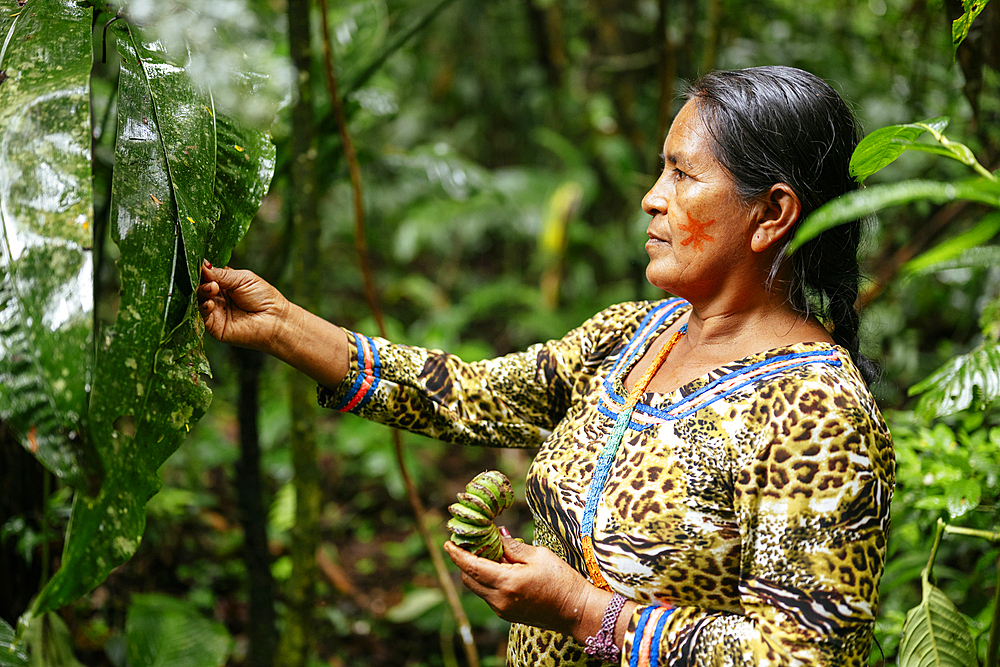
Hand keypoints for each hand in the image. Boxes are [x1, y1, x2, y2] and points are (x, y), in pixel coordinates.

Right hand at [197, 262, 290, 352]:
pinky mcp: (214, 327)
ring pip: (198, 300)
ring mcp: (214, 312)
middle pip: (199, 287)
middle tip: (210, 280)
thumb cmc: (264, 298)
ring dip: (202, 293)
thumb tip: (202, 264)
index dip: (202, 270)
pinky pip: (202, 317)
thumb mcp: (243, 279)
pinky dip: (203, 308)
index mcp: (224, 283)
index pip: (206, 275)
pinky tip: (210, 303)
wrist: (275, 320)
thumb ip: (221, 274)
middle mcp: (217, 297)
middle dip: (201, 281)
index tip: (199, 265)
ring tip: (212, 288)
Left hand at [443, 531, 601, 637]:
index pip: (472, 567)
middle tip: (469, 543)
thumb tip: (496, 536)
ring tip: (488, 553)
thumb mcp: (538, 555)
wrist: (575, 610)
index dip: (457, 554)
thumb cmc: (561, 581)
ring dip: (477, 571)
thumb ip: (512, 547)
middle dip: (465, 561)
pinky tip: (500, 567)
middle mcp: (500, 600)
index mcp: (507, 583)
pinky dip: (487, 580)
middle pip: (469, 578)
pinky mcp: (507, 614)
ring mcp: (502, 609)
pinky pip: (488, 595)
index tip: (448, 542)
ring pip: (477, 587)